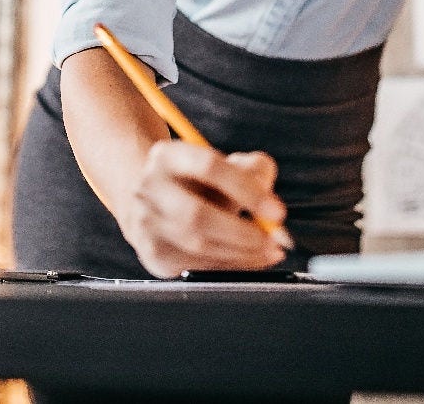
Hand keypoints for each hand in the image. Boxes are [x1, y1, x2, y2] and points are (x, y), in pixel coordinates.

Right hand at [115, 142, 292, 278]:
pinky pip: (196, 267)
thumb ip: (255, 172)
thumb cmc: (201, 183)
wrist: (153, 203)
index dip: (247, 189)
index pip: (209, 167)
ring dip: (241, 253)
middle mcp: (149, 187)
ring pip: (197, 245)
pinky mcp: (152, 254)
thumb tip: (271, 211)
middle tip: (275, 241)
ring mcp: (146, 223)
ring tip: (269, 251)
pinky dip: (229, 266)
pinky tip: (249, 260)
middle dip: (243, 233)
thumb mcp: (226, 165)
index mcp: (169, 156)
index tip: (278, 212)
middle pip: (197, 214)